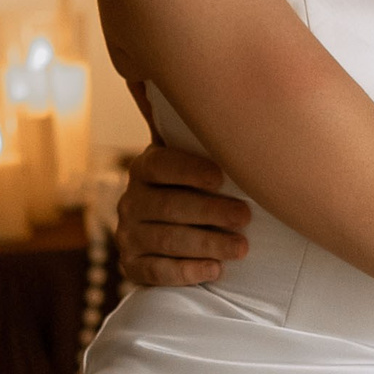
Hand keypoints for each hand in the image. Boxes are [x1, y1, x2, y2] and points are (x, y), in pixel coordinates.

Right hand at [115, 143, 251, 285]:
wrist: (178, 239)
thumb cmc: (200, 193)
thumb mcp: (200, 166)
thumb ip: (207, 141)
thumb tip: (237, 101)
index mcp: (145, 168)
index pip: (161, 165)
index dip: (190, 170)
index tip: (222, 177)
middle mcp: (130, 200)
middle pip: (168, 205)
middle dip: (210, 211)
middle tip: (245, 216)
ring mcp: (128, 235)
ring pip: (166, 240)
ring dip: (207, 243)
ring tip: (241, 248)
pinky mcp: (131, 267)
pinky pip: (156, 272)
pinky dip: (187, 272)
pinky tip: (214, 270)